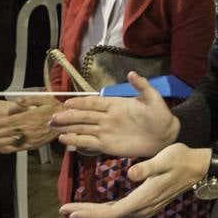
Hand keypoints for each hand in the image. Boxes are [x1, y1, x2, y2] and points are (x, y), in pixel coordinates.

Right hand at [50, 71, 179, 157]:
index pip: (94, 103)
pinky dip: (76, 140)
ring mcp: (105, 131)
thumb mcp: (152, 98)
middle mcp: (107, 117)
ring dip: (68, 128)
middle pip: (84, 116)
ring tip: (53, 127)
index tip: (67, 103)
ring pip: (82, 128)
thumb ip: (141, 86)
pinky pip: (89, 142)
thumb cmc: (159, 115)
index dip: (81, 103)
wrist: (164, 136)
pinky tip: (64, 140)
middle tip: (52, 117)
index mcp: (115, 104)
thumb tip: (131, 73)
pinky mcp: (107, 145)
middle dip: (68, 116)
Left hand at [60, 142, 209, 217]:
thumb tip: (130, 174)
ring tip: (75, 211)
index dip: (90, 213)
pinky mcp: (146, 204)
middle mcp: (143, 207)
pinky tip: (97, 208)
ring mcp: (145, 208)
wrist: (197, 167)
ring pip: (115, 217)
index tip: (71, 210)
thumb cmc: (180, 158)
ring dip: (94, 215)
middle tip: (65, 211)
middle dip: (86, 215)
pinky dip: (105, 212)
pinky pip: (121, 213)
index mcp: (144, 197)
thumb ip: (147, 167)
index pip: (112, 212)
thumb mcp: (164, 158)